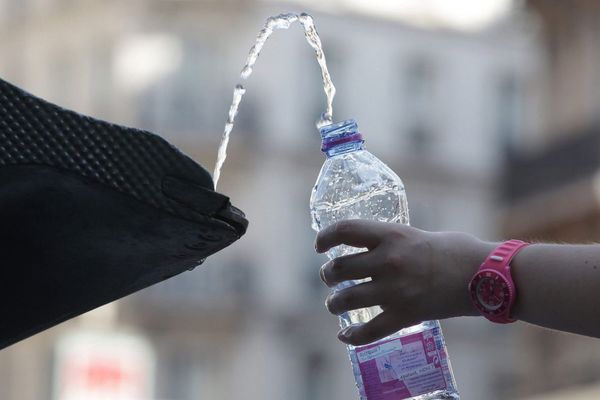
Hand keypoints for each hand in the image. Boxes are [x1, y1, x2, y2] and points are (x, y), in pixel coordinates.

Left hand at [315, 220, 492, 345]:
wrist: (486, 275)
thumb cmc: (458, 250)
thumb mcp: (420, 234)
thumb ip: (393, 241)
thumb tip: (373, 247)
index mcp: (392, 235)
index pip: (345, 230)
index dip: (325, 237)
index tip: (320, 246)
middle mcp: (388, 262)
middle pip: (339, 268)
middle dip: (328, 274)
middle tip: (329, 277)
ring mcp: (395, 291)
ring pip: (345, 300)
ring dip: (334, 303)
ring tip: (335, 303)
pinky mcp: (405, 316)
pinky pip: (368, 331)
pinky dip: (352, 336)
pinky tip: (344, 336)